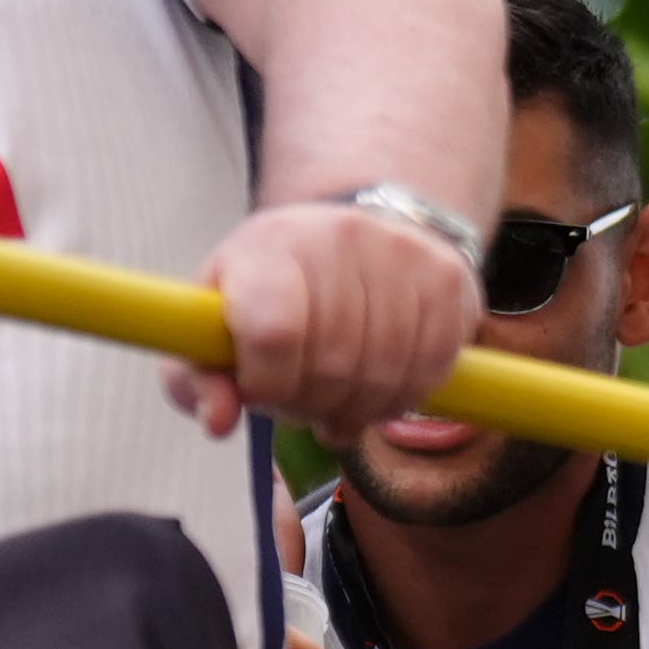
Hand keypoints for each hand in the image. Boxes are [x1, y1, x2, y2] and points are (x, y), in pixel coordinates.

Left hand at [166, 199, 480, 441]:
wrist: (354, 226)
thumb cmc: (275, 287)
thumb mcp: (216, 322)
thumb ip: (199, 378)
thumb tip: (220, 422)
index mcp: (270, 245)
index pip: (274, 334)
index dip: (267, 387)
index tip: (261, 393)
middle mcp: (341, 237)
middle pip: (332, 366)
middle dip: (310, 406)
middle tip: (300, 401)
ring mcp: (403, 254)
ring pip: (385, 375)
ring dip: (357, 409)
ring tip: (337, 398)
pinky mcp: (449, 278)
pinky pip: (432, 370)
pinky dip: (402, 398)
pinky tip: (378, 387)